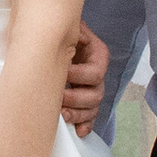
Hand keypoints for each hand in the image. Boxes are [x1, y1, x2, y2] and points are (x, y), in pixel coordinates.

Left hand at [60, 20, 109, 134]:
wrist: (58, 38)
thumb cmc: (64, 32)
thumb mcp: (71, 26)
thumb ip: (72, 28)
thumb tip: (67, 32)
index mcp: (98, 55)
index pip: (96, 71)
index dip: (79, 75)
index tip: (63, 73)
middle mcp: (98, 74)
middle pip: (96, 94)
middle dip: (76, 98)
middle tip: (58, 97)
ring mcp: (92, 90)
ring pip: (93, 108)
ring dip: (78, 114)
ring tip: (62, 115)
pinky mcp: (85, 102)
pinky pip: (90, 118)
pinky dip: (85, 125)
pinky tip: (78, 130)